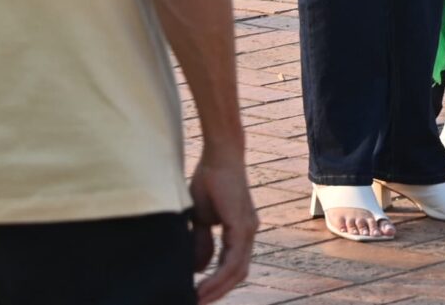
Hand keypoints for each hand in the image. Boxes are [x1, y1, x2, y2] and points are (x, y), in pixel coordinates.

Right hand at [187, 144, 257, 303]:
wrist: (218, 155)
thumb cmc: (209, 181)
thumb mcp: (200, 218)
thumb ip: (202, 242)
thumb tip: (200, 269)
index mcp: (240, 231)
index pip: (233, 266)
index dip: (217, 283)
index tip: (198, 295)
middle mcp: (248, 232)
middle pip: (238, 274)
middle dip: (218, 292)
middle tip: (196, 303)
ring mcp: (248, 229)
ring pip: (237, 270)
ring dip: (217, 289)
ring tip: (197, 300)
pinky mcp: (242, 225)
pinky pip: (233, 259)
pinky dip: (218, 276)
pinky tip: (202, 285)